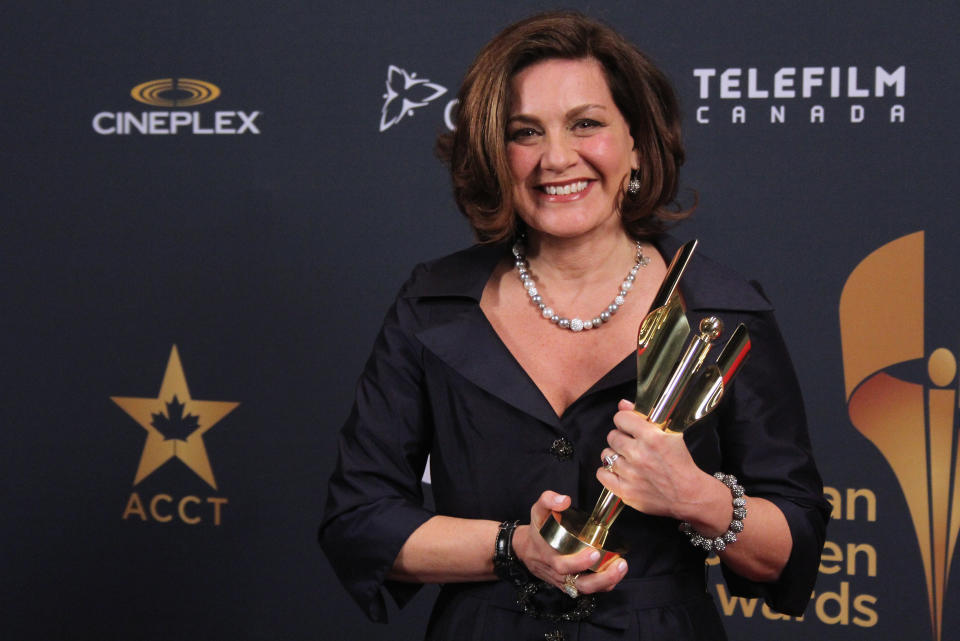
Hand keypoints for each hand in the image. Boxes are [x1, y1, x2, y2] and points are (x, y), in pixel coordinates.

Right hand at [512, 490, 627, 593]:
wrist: (526, 551)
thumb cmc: (536, 530)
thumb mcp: (537, 511)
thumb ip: (548, 500)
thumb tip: (564, 500)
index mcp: (548, 556)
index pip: (562, 565)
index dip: (579, 562)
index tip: (594, 552)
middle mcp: (558, 573)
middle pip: (580, 583)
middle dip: (601, 577)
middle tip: (619, 563)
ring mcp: (565, 582)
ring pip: (586, 589)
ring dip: (607, 581)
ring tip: (622, 567)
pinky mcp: (571, 586)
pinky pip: (589, 590)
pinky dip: (605, 585)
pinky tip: (616, 573)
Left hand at [597, 400, 722, 525]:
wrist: (689, 495)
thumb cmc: (681, 465)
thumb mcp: (669, 434)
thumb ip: (643, 417)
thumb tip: (623, 404)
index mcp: (652, 438)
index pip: (621, 419)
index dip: (625, 422)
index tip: (629, 427)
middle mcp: (639, 455)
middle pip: (612, 437)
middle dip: (621, 439)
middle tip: (631, 445)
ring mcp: (631, 474)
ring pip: (606, 455)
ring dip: (615, 455)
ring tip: (627, 459)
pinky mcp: (626, 491)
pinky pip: (602, 474)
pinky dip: (607, 472)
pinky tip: (618, 471)